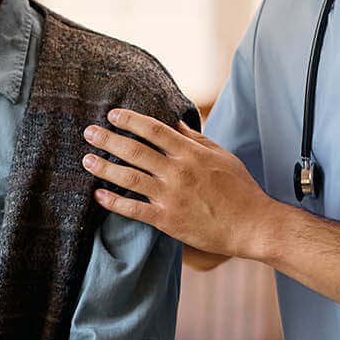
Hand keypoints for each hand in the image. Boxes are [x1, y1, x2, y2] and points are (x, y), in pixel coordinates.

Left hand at [82, 109, 281, 259]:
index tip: (112, 114)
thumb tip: (176, 122)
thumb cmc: (240, 190)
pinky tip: (98, 195)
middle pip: (135, 150)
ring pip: (129, 178)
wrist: (253, 226)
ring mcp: (171, 196)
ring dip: (104, 168)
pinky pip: (134, 210)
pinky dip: (114, 202)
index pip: (154, 130)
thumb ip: (197, 139)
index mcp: (191, 153)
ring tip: (86, 159)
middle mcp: (178, 171)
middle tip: (89, 132)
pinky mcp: (168, 220)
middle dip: (108, 139)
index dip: (131, 120)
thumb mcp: (222, 157)